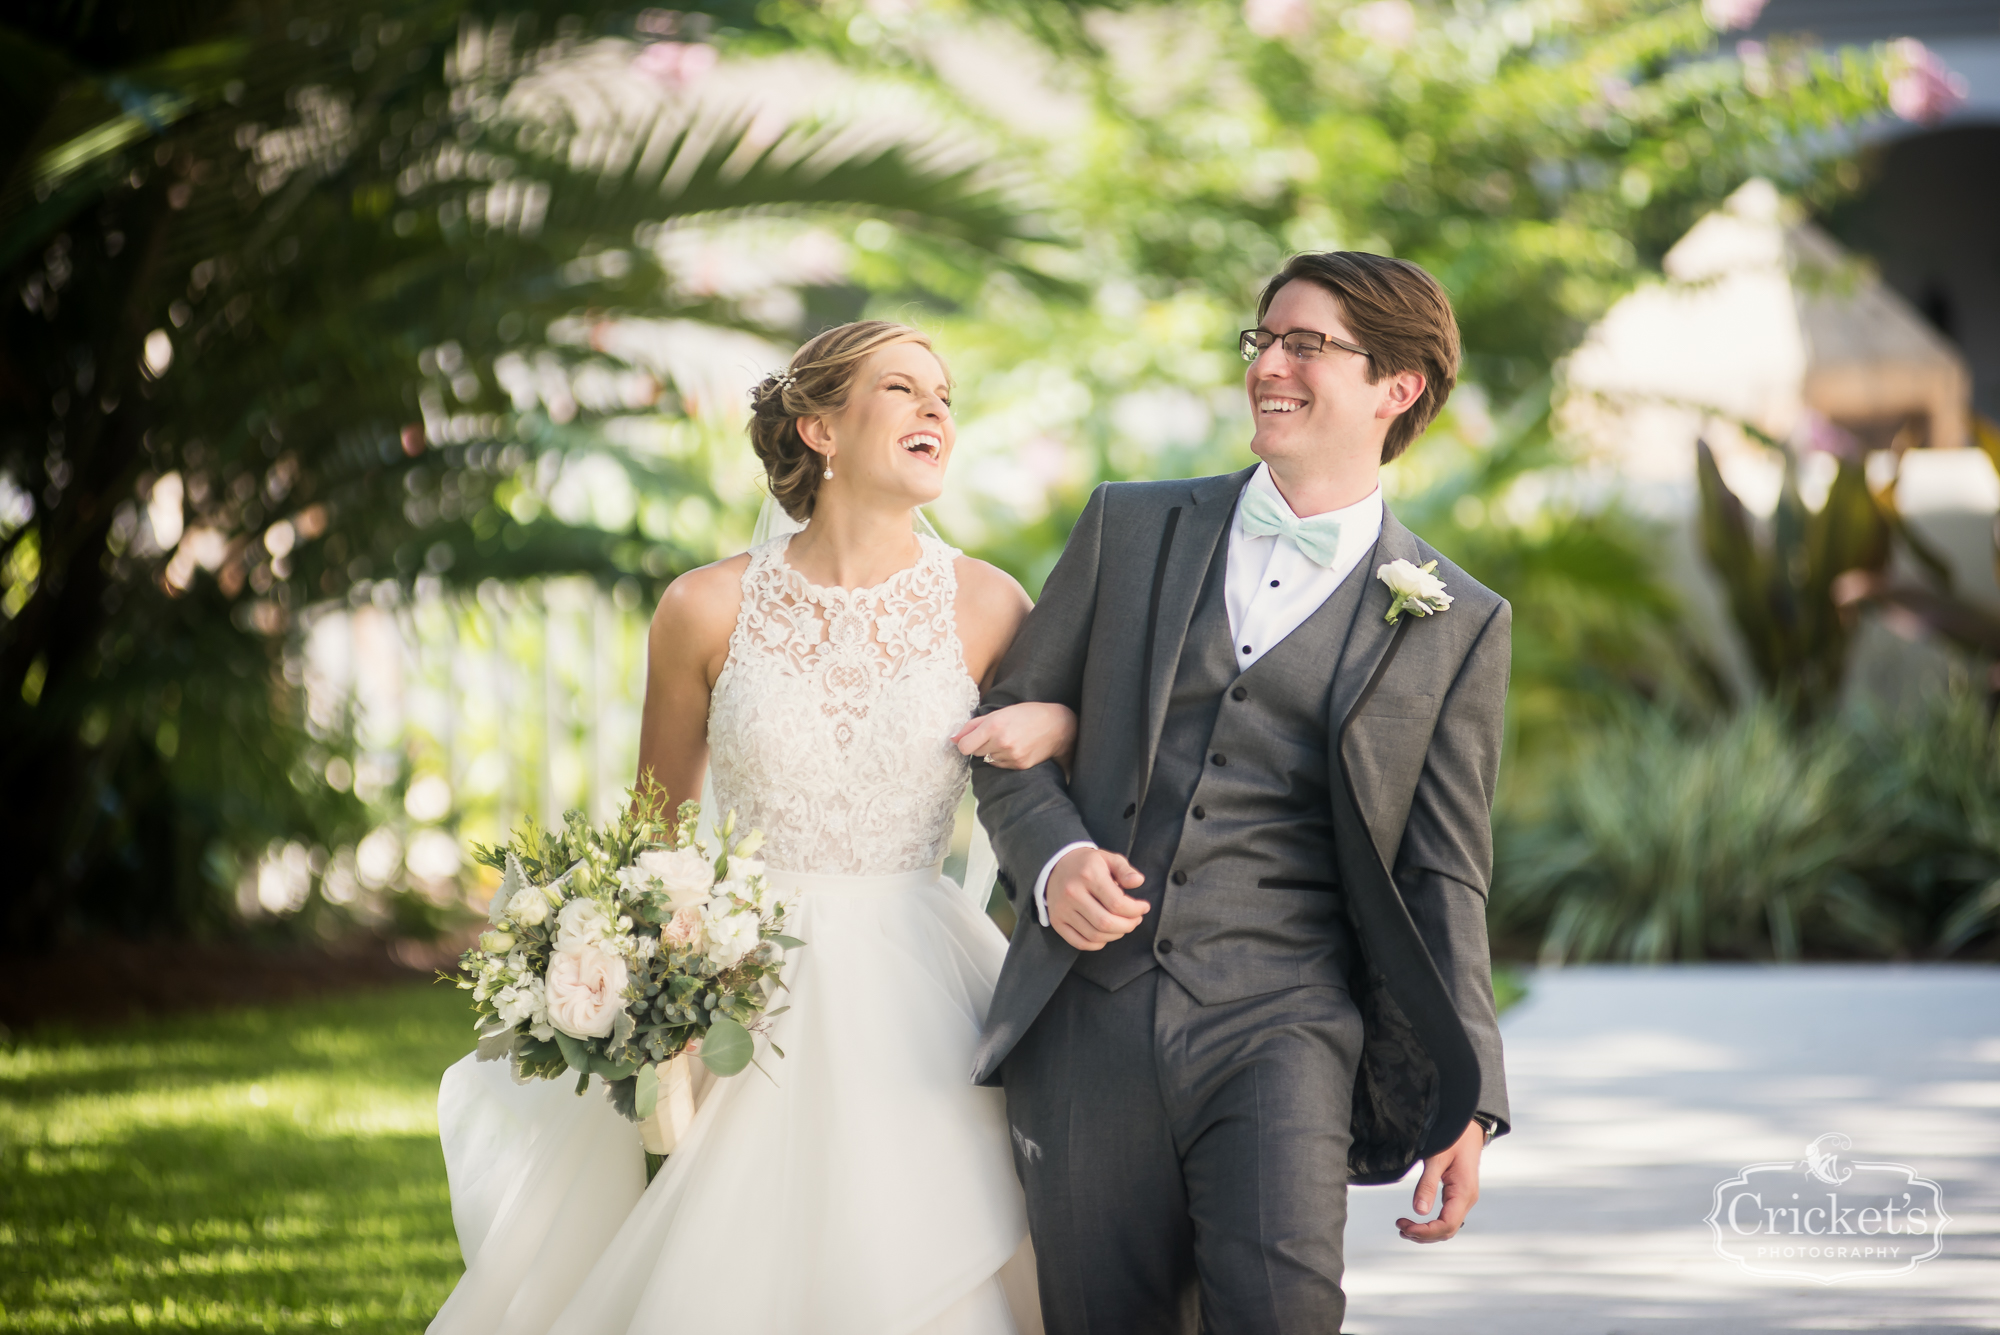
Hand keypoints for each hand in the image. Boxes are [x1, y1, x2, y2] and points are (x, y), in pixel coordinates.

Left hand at [952, 702, 1077, 770]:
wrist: (1057, 726)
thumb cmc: (1027, 714)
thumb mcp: (999, 712)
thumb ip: (973, 725)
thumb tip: (952, 739)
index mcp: (994, 726)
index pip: (964, 746)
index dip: (964, 743)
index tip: (970, 739)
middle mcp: (1001, 742)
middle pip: (975, 753)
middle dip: (981, 745)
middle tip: (995, 735)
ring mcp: (1011, 756)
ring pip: (988, 760)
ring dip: (992, 752)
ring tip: (1008, 740)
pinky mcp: (1019, 765)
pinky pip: (1000, 765)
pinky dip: (1003, 758)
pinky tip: (1015, 747)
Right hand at [1045, 846, 1146, 950]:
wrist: (1056, 866)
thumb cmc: (1087, 864)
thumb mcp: (1108, 858)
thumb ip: (1125, 870)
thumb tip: (1138, 881)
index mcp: (1088, 875)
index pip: (1117, 903)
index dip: (1136, 910)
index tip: (1144, 907)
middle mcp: (1072, 893)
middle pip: (1106, 923)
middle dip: (1128, 925)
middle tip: (1136, 920)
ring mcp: (1062, 909)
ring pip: (1095, 935)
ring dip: (1115, 935)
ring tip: (1123, 926)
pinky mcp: (1056, 921)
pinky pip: (1080, 942)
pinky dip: (1097, 944)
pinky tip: (1106, 934)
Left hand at [1396, 1117, 1483, 1242]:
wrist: (1468, 1127)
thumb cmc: (1454, 1137)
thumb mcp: (1437, 1158)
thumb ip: (1427, 1185)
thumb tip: (1418, 1211)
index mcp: (1464, 1192)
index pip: (1446, 1225)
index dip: (1425, 1232)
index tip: (1405, 1227)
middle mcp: (1467, 1199)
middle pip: (1447, 1230)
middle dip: (1424, 1234)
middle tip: (1400, 1227)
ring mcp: (1464, 1198)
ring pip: (1448, 1227)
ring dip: (1427, 1232)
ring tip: (1404, 1228)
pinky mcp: (1459, 1195)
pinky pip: (1448, 1217)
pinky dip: (1433, 1224)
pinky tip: (1418, 1222)